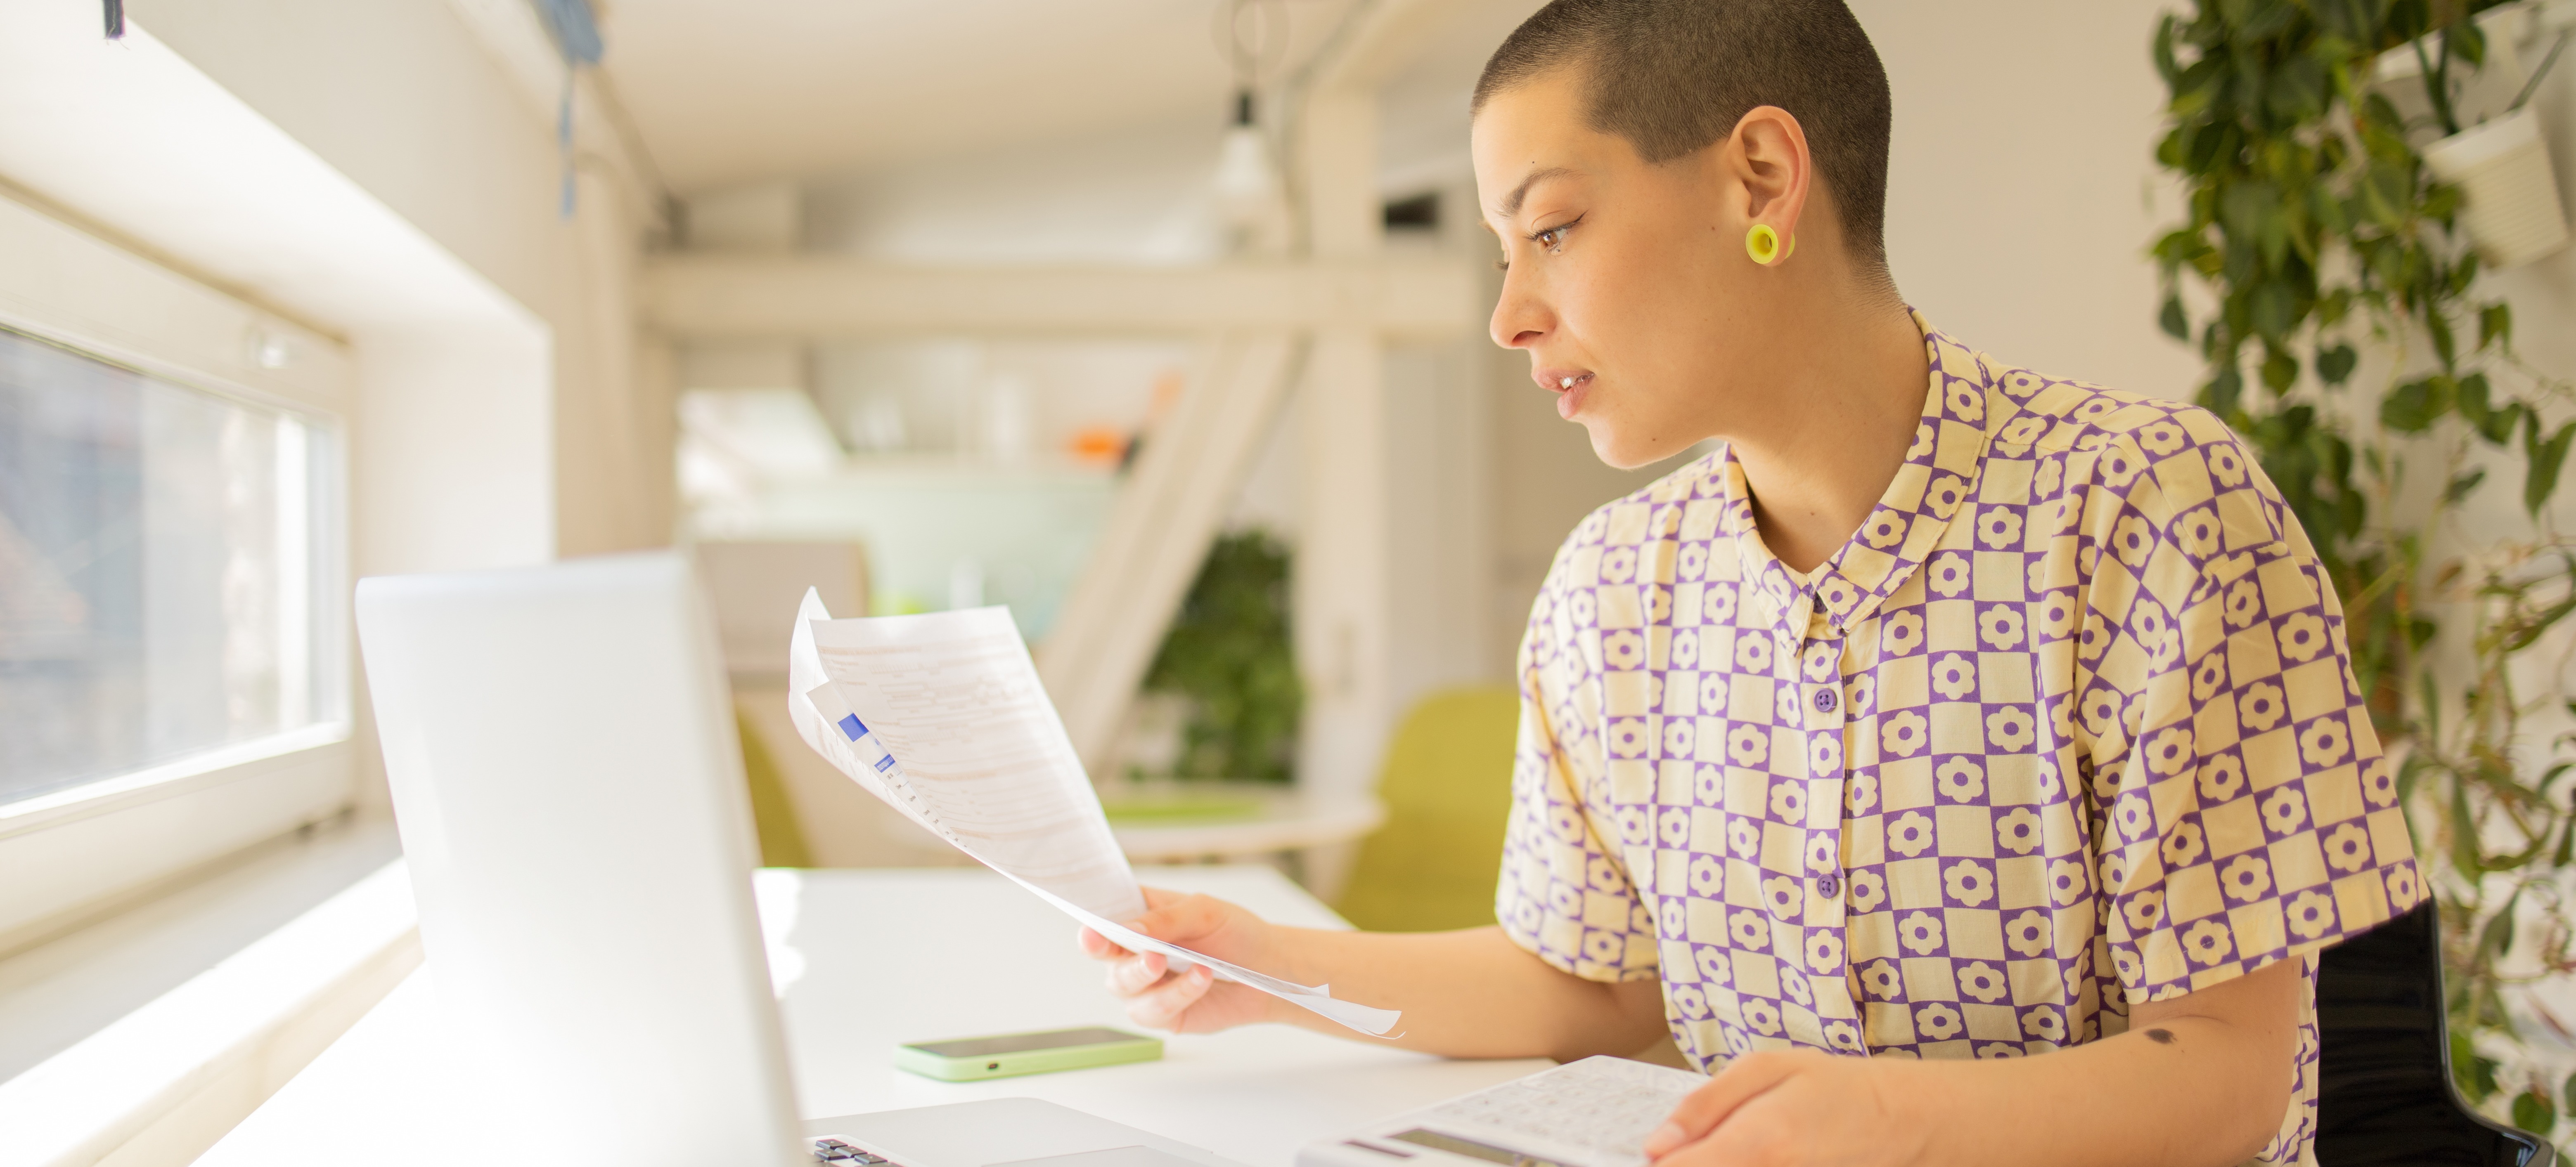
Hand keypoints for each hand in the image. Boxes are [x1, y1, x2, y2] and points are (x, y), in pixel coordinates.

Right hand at [1077, 887, 1283, 1033]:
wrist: (1268, 967)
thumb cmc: (1234, 932)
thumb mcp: (1203, 911)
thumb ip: (1164, 919)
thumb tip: (1127, 929)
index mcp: (1138, 917)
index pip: (1102, 917)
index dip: (1091, 924)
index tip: (1089, 931)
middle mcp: (1134, 951)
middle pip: (1105, 956)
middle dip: (1113, 954)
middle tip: (1146, 954)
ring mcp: (1146, 985)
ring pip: (1122, 986)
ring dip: (1146, 975)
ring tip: (1177, 963)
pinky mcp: (1163, 1013)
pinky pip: (1154, 1010)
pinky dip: (1178, 993)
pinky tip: (1201, 978)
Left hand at [1643, 1049, 1928, 1166]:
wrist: (1907, 1123)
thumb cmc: (1837, 1089)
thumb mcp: (1768, 1069)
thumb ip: (1704, 1107)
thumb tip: (1656, 1147)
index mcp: (1758, 1143)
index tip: (1651, 1156)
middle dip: (1687, 1166)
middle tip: (1688, 1151)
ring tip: (1721, 1149)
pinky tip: (1751, 1156)